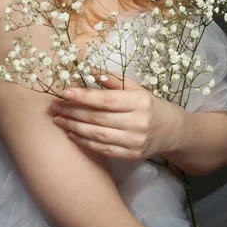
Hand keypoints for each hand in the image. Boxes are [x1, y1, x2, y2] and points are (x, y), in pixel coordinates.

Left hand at [48, 71, 185, 160]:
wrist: (172, 131)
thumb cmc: (149, 104)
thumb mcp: (136, 87)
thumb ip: (113, 80)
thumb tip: (89, 70)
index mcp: (139, 102)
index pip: (106, 100)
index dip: (83, 96)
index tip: (64, 92)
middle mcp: (138, 123)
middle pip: (98, 118)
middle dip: (72, 112)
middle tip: (54, 107)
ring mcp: (134, 142)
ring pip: (97, 135)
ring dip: (73, 127)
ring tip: (58, 120)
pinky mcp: (131, 156)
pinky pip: (102, 149)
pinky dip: (84, 142)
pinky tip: (71, 134)